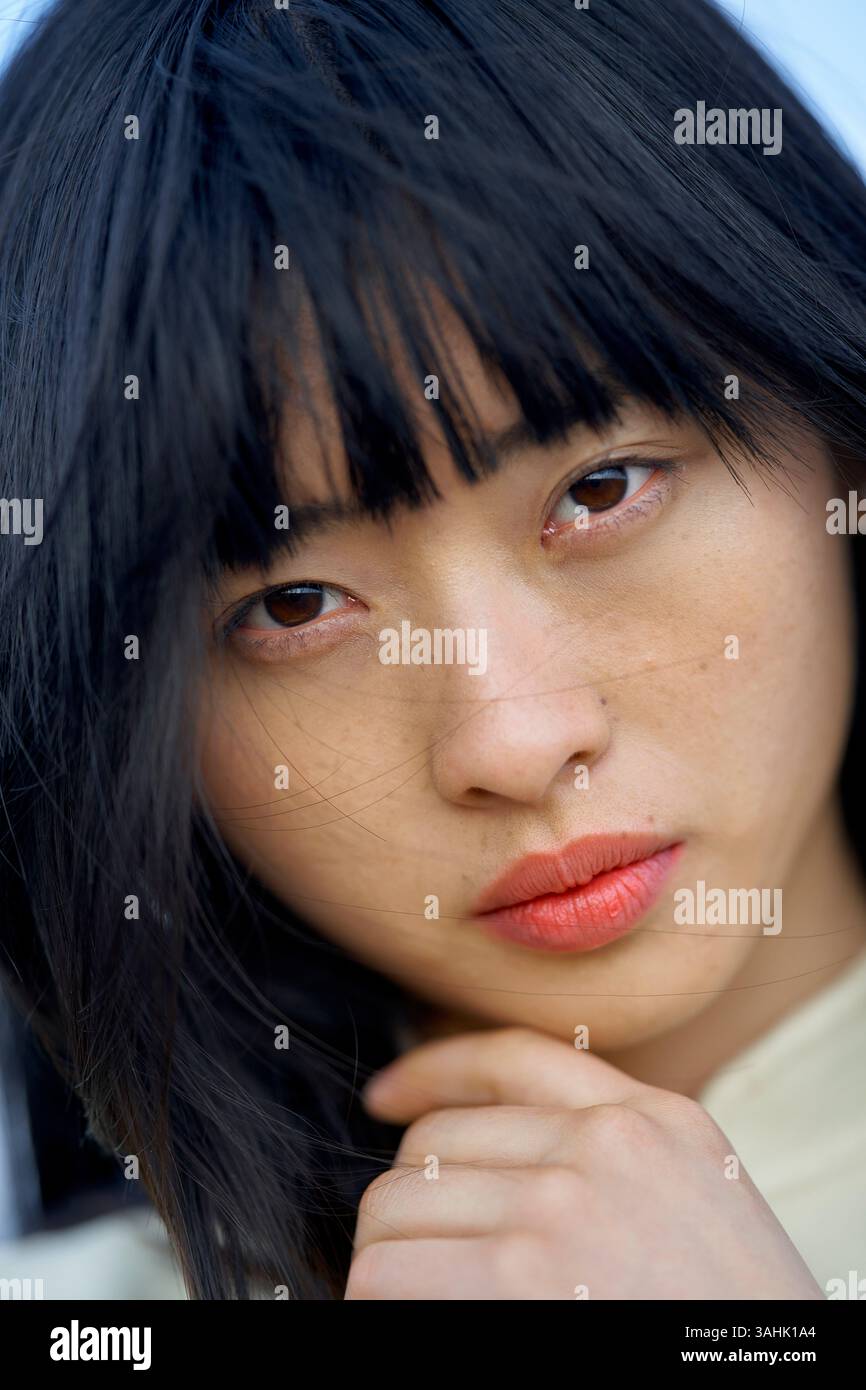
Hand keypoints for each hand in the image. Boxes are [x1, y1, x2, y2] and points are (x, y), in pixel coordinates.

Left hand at [347, 1027, 822, 1299]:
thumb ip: (616, 1156)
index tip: (388, 1096)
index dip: (432, 1071)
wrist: (783, 1388)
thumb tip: (485, 1152)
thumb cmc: (730, 1318)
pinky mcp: (517, 1279)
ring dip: (392, 1263)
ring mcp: (561, 1206)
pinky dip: (380, 1304)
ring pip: (392, 1209)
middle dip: (415, 1205)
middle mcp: (607, 1144)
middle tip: (431, 1263)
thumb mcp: (696, 1200)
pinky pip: (384, 1275)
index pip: (509, 1057)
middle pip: (432, 1144)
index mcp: (658, 1120)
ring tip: (432, 1302)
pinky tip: (418, 1322)